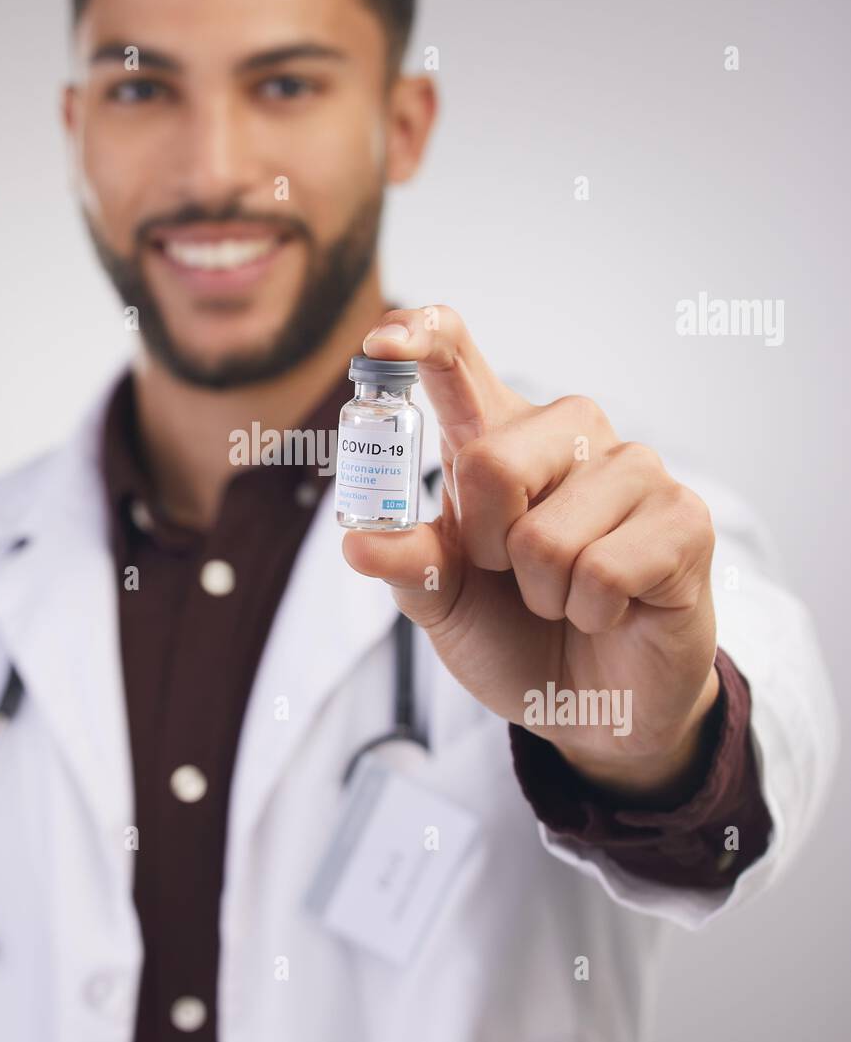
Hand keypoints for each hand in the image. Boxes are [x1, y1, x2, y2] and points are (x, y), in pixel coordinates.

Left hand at [342, 305, 720, 801]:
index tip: (383, 341)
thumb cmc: (515, 631)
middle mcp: (568, 433)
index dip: (422, 337)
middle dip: (487, 548)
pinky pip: (604, 571)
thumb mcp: (444, 602)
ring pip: (547, 536)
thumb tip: (357, 540)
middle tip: (513, 575)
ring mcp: (634, 469)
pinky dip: (591, 613)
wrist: (592, 704)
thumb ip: (408, 563)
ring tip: (567, 596)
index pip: (458, 357)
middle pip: (492, 463)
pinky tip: (613, 609)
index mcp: (497, 437)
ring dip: (543, 594)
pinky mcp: (684, 517)